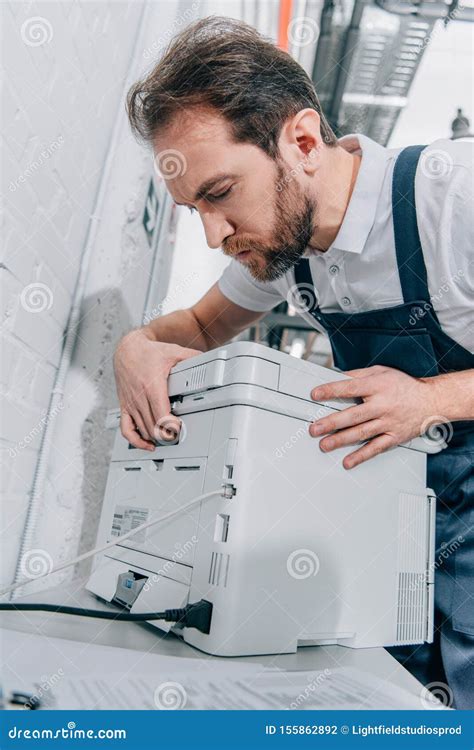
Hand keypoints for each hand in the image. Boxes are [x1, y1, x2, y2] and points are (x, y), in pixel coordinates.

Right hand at [113, 330, 200, 449]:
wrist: (127, 350)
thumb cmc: (148, 352)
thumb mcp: (173, 351)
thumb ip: (191, 356)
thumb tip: (207, 357)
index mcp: (152, 386)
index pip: (161, 415)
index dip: (171, 427)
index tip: (179, 427)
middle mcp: (140, 397)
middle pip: (153, 427)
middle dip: (167, 435)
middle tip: (178, 434)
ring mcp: (131, 403)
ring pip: (143, 430)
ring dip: (156, 438)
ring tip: (168, 438)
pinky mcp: (125, 406)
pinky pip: (126, 429)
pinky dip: (135, 440)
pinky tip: (147, 444)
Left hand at [309, 364, 437, 469]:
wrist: (432, 400)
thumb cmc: (404, 385)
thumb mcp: (381, 372)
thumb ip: (358, 375)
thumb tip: (336, 378)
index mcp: (378, 386)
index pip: (350, 388)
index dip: (331, 390)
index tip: (315, 394)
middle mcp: (383, 405)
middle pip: (354, 415)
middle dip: (332, 422)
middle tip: (314, 428)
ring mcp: (388, 423)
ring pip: (362, 433)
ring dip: (341, 440)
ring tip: (324, 445)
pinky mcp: (394, 437)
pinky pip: (376, 448)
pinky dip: (361, 456)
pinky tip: (348, 461)